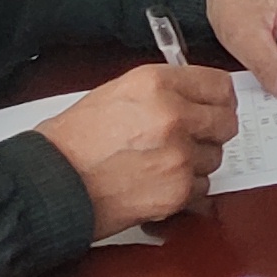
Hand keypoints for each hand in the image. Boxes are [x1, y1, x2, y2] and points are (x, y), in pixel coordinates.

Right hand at [27, 64, 237, 229]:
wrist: (50, 185)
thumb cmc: (73, 141)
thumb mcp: (118, 92)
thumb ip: (164, 90)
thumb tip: (196, 96)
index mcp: (157, 84)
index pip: (220, 85)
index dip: (219, 98)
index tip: (215, 106)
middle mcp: (173, 116)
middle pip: (226, 122)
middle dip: (212, 131)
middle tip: (193, 138)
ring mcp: (178, 156)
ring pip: (215, 157)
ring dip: (196, 162)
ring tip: (161, 163)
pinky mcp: (176, 191)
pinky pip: (202, 188)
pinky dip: (185, 189)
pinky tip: (156, 183)